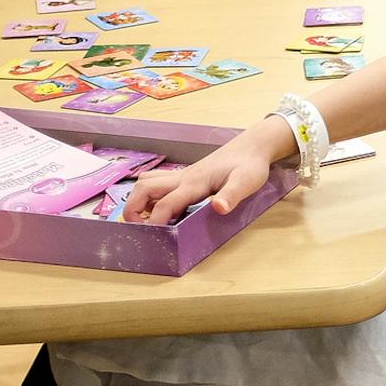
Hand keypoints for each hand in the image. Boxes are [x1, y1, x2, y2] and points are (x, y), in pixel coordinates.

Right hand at [124, 129, 286, 224]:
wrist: (252, 146)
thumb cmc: (250, 165)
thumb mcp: (246, 182)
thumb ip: (232, 195)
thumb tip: (218, 209)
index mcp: (194, 183)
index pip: (165, 204)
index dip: (156, 222)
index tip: (154, 239)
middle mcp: (182, 178)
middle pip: (143, 188)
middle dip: (133, 209)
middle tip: (139, 228)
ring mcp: (181, 175)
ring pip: (146, 183)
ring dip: (138, 200)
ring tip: (146, 219)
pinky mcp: (185, 176)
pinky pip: (156, 182)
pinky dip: (149, 194)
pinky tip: (160, 206)